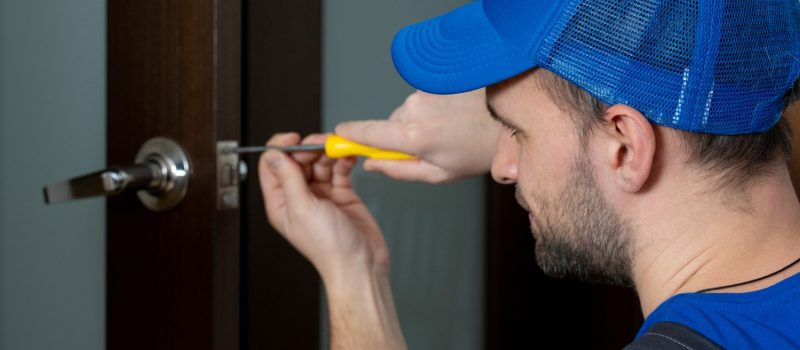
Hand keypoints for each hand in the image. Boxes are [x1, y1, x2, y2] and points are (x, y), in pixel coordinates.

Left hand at [258, 133, 388, 277]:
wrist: (361, 264)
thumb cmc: (330, 249)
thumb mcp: (302, 209)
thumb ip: (288, 179)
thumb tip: (274, 155)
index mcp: (281, 203)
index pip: (272, 166)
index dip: (281, 148)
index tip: (294, 138)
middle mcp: (299, 197)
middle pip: (298, 160)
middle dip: (309, 147)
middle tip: (322, 143)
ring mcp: (321, 195)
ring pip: (320, 162)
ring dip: (328, 151)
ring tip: (338, 147)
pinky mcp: (342, 194)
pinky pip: (339, 170)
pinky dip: (344, 160)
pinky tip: (349, 156)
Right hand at [335, 89, 498, 183]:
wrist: (510, 118)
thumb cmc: (477, 150)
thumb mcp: (439, 174)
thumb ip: (400, 171)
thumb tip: (372, 164)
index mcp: (414, 137)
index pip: (368, 134)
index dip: (351, 135)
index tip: (338, 136)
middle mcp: (414, 109)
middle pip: (390, 124)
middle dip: (403, 136)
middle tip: (433, 146)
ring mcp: (425, 91)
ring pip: (408, 111)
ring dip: (422, 121)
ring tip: (451, 129)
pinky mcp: (436, 79)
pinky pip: (423, 98)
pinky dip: (434, 107)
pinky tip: (455, 113)